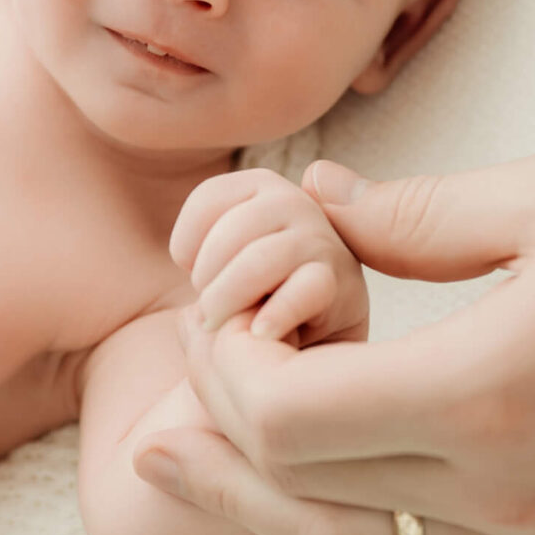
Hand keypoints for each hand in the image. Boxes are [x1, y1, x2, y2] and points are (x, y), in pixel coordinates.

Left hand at [133, 150, 534, 534]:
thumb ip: (411, 215)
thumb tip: (317, 202)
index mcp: (495, 389)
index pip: (290, 420)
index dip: (226, 367)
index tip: (222, 305)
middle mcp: (511, 486)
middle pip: (303, 492)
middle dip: (225, 424)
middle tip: (188, 361)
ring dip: (262, 494)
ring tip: (181, 453)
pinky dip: (352, 512)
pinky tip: (317, 472)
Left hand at [169, 168, 369, 349]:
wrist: (311, 347)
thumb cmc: (255, 300)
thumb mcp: (224, 260)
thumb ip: (206, 247)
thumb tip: (190, 285)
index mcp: (262, 187)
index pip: (208, 197)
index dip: (187, 242)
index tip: (190, 274)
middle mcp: (297, 202)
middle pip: (233, 230)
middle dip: (208, 278)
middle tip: (209, 313)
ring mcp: (325, 242)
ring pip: (262, 259)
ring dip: (230, 300)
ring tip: (225, 328)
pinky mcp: (347, 286)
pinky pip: (307, 290)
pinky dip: (277, 314)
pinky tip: (259, 335)